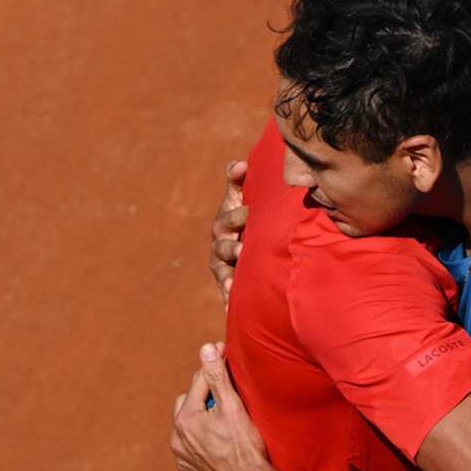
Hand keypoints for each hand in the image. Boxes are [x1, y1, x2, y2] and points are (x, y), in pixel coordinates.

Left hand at [170, 342, 276, 470]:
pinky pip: (191, 449)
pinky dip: (202, 442)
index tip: (226, 357)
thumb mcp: (233, 406)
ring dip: (200, 420)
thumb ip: (217, 376)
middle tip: (226, 397)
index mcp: (186, 418)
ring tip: (222, 420)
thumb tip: (206, 348)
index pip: (199, 381)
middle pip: (187, 403)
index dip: (214, 368)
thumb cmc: (245, 445)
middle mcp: (177, 438)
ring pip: (187, 428)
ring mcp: (182, 459)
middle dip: (203, 396)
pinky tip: (220, 443)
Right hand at [208, 160, 248, 306]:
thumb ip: (239, 181)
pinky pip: (226, 291)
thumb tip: (239, 163)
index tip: (249, 212)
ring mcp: (222, 264)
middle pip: (224, 246)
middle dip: (233, 246)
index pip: (229, 217)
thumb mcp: (241, 198)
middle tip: (243, 248)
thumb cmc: (247, 216)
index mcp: (227, 221)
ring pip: (222, 270)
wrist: (247, 245)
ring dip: (227, 275)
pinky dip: (227, 298)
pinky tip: (230, 307)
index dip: (237, 214)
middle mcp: (221, 244)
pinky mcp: (226, 282)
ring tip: (233, 282)